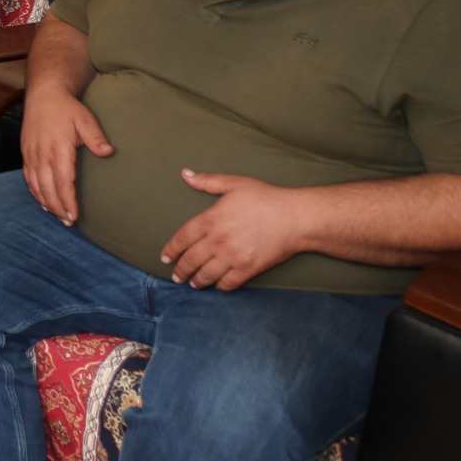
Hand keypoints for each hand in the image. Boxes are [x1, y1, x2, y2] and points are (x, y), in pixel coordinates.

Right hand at [20, 85, 112, 225]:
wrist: (44, 95)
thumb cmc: (67, 109)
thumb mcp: (85, 119)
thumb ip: (95, 137)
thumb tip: (107, 152)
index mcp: (58, 149)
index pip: (63, 182)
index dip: (68, 201)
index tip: (74, 216)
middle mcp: (42, 155)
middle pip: (48, 189)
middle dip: (58, 208)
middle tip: (68, 222)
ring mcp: (32, 155)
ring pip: (36, 186)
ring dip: (46, 203)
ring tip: (58, 216)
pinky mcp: (26, 154)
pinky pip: (28, 178)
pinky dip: (35, 192)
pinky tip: (43, 201)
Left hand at [161, 170, 308, 290]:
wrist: (295, 217)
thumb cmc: (265, 198)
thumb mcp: (234, 183)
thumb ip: (207, 181)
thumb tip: (185, 173)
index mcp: (210, 220)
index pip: (182, 239)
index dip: (171, 250)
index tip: (165, 258)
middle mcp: (217, 240)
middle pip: (191, 260)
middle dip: (181, 270)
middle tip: (176, 276)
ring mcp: (231, 257)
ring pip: (206, 275)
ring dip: (197, 281)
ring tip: (192, 284)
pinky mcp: (247, 269)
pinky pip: (227, 283)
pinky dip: (219, 286)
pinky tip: (217, 285)